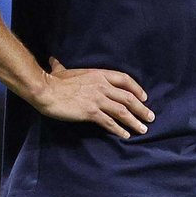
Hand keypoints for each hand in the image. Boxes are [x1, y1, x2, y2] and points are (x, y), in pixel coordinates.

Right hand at [32, 57, 154, 138]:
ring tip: (142, 130)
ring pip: (122, 111)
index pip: (125, 80)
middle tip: (150, 118)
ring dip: (134, 121)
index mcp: (99, 74)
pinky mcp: (91, 112)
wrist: (45, 90)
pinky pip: (109, 122)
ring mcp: (98, 99)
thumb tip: (54, 61)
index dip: (137, 89)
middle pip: (128, 98)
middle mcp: (102, 86)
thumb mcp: (61, 70)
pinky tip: (125, 135)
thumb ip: (61, 67)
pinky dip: (119, 129)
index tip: (144, 97)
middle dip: (141, 109)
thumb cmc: (52, 80)